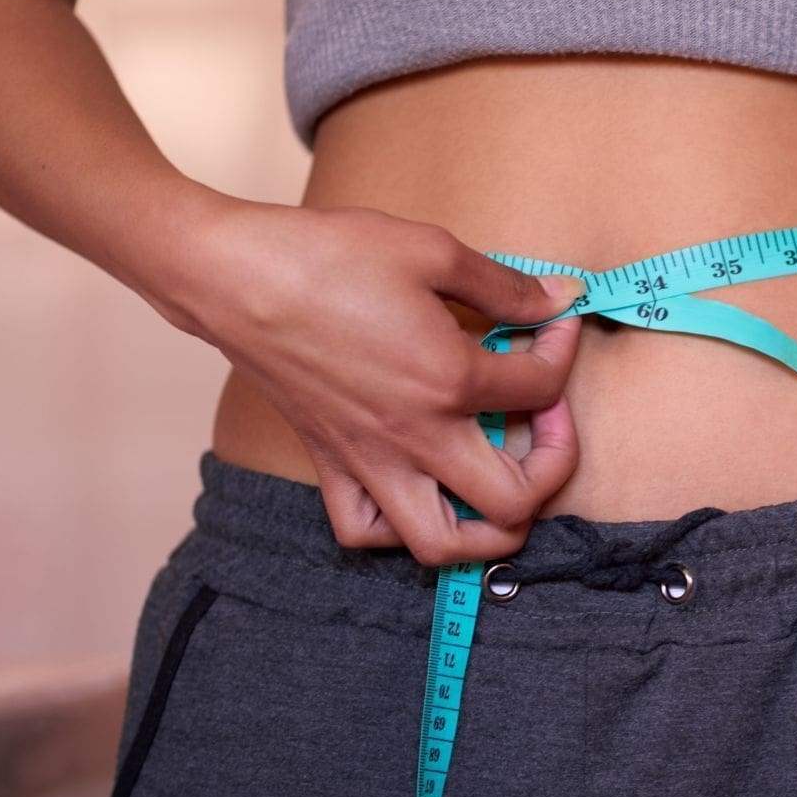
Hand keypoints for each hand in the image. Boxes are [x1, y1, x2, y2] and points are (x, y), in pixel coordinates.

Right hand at [152, 199, 588, 562]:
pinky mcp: (329, 465)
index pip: (542, 389)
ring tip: (499, 480)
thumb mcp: (432, 251)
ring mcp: (369, 461)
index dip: (562, 350)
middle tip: (550, 420)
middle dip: (554, 468)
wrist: (233, 275)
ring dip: (486, 528)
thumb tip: (560, 299)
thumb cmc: (327, 256)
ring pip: (441, 545)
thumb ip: (506, 285)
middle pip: (513, 502)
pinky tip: (421, 485)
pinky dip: (400, 528)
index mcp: (448, 382)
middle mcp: (414, 437)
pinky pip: (365, 531)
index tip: (553, 321)